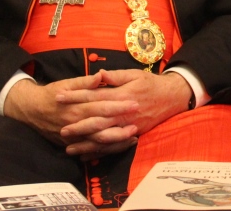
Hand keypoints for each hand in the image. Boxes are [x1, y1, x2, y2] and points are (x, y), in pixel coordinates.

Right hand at [3, 74, 139, 156]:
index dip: (119, 106)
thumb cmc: (52, 94)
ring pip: (98, 142)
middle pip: (101, 128)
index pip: (101, 107)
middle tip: (137, 123)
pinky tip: (121, 145)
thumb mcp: (66, 84)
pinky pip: (91, 150)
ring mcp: (73, 136)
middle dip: (121, 127)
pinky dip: (106, 149)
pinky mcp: (72, 143)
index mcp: (77, 106)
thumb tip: (100, 76)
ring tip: (133, 137)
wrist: (31, 110)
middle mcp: (76, 123)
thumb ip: (85, 81)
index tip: (135, 103)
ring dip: (116, 141)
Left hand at [56, 69, 192, 157]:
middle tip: (60, 128)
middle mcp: (123, 113)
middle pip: (96, 120)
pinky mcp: (133, 134)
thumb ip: (115, 76)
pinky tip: (87, 155)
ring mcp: (128, 126)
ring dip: (86, 143)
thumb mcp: (134, 74)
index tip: (59, 97)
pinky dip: (100, 151)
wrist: (172, 97)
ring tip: (69, 147)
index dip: (75, 96)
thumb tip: (97, 75)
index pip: (93, 97)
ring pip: (104, 137)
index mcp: (122, 95)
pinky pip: (114, 146)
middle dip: (77, 125)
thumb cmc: (151, 84)